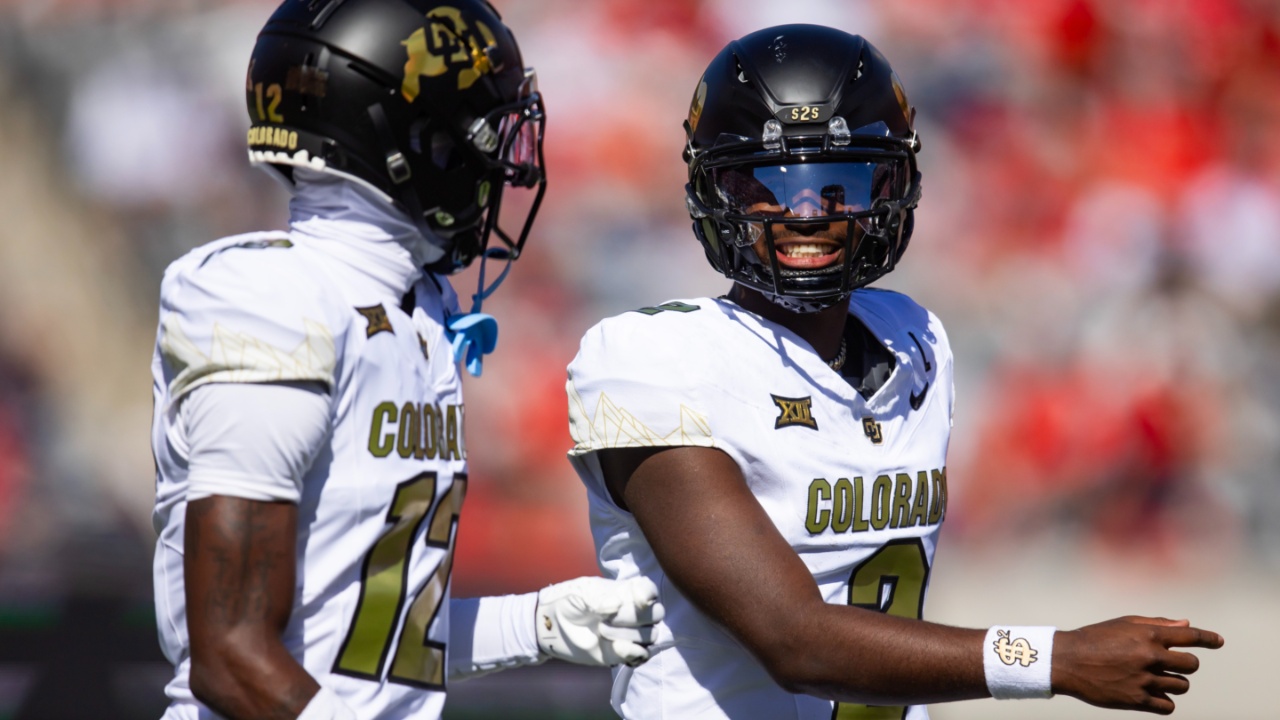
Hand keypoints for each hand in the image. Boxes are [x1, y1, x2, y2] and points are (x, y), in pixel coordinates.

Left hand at [535, 576, 664, 667]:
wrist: (551, 625)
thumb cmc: (568, 601)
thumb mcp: (583, 593)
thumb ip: (602, 598)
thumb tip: (617, 605)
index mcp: (626, 591)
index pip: (650, 591)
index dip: (648, 595)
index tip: (638, 600)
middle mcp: (633, 611)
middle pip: (657, 614)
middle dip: (634, 617)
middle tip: (608, 618)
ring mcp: (630, 633)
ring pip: (651, 635)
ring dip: (628, 634)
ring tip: (602, 630)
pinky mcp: (624, 653)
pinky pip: (643, 655)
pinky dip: (632, 652)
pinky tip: (614, 647)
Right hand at [1052, 616, 1223, 714]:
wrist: (1066, 661)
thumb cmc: (1095, 638)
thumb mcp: (1123, 624)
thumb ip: (1157, 624)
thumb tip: (1187, 624)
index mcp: (1147, 634)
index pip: (1190, 636)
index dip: (1207, 638)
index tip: (1218, 641)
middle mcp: (1149, 656)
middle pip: (1191, 665)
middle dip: (1184, 664)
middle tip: (1168, 664)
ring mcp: (1144, 679)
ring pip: (1181, 686)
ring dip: (1173, 683)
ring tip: (1154, 679)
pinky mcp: (1136, 700)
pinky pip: (1168, 706)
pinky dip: (1163, 701)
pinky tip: (1151, 694)